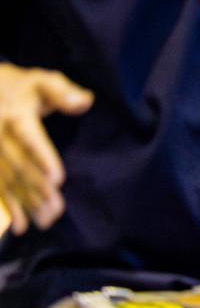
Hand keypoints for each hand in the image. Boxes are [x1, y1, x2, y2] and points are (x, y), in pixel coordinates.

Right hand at [0, 65, 92, 234]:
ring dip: (26, 203)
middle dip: (38, 189)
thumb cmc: (18, 87)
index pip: (29, 140)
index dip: (43, 159)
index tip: (58, 179)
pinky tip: (21, 226)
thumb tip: (84, 101)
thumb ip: (61, 91)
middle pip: (19, 166)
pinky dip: (10, 208)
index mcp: (15, 117)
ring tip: (46, 221)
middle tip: (56, 210)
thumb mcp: (40, 80)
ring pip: (8, 182)